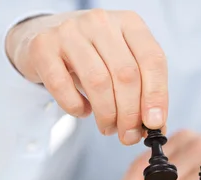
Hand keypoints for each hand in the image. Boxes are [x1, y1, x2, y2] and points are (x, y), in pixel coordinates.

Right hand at [5, 10, 167, 144]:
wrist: (45, 38)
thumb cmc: (93, 56)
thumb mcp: (123, 65)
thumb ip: (142, 91)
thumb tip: (156, 127)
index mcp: (129, 23)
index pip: (152, 59)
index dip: (156, 95)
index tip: (155, 124)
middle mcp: (101, 22)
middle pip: (126, 74)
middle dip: (130, 114)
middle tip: (128, 136)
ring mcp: (69, 31)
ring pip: (98, 82)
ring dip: (107, 114)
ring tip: (108, 128)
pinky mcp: (43, 47)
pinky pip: (63, 86)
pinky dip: (77, 107)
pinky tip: (83, 111)